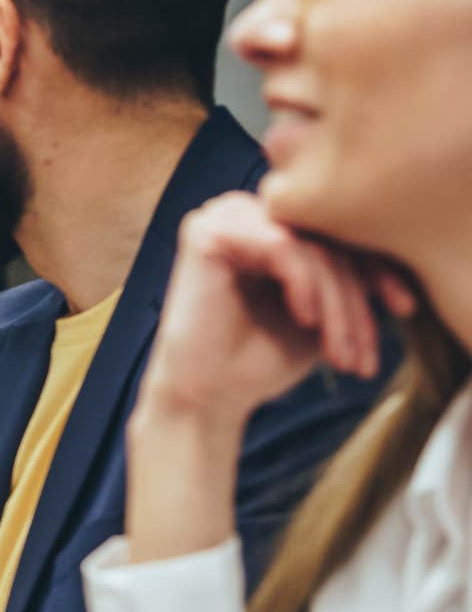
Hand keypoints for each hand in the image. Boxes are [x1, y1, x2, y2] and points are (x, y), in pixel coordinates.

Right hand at [140, 192, 412, 426]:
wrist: (207, 398)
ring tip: (338, 352)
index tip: (404, 309)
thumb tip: (401, 261)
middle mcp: (244, 213)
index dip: (377, 269)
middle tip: (362, 353)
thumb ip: (351, 279)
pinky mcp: (207, 234)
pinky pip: (282, 247)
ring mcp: (223, 218)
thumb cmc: (258, 361)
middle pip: (326, 240)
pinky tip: (305, 321)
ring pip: (310, 246)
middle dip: (354, 300)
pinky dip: (304, 286)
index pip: (336, 233)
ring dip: (335, 303)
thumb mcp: (322, 314)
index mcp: (267, 226)